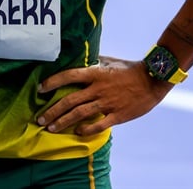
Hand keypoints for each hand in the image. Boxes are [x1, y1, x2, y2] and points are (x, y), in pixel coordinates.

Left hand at [36, 56, 169, 135]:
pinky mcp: (118, 115)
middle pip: (70, 100)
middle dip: (52, 110)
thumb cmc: (130, 68)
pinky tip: (77, 132)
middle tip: (40, 118)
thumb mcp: (110, 61)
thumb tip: (82, 60)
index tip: (40, 89)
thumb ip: (94, 62)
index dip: (52, 82)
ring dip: (63, 122)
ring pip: (80, 114)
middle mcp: (98, 88)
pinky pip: (99, 124)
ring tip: (51, 128)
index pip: (68, 76)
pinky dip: (86, 129)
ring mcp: (107, 102)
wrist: (153, 80)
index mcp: (95, 73)